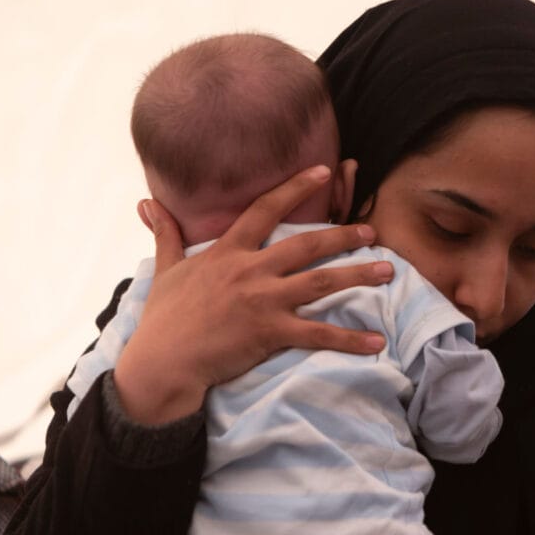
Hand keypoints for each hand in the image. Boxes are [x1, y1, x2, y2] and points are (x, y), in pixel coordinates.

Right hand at [113, 166, 393, 424]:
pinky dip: (349, 339)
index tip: (324, 171)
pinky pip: (318, 334)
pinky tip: (376, 343)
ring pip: (321, 282)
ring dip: (358, 275)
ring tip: (388, 271)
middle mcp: (250, 270)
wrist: (162, 363)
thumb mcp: (164, 271)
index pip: (265, 209)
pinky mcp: (271, 333)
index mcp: (227, 251)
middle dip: (343, 235)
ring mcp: (263, 301)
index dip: (296, 187)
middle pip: (306, 244)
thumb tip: (146, 204)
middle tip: (372, 231)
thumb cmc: (163, 319)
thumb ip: (165, 234)